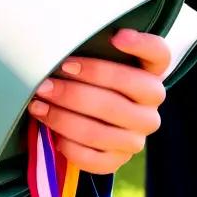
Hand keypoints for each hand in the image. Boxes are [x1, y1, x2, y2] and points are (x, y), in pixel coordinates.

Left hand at [29, 28, 169, 174]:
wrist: (87, 114)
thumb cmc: (85, 76)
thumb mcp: (90, 56)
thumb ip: (85, 47)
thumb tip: (56, 45)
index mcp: (148, 74)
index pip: (158, 55)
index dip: (140, 45)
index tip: (116, 37)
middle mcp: (150, 108)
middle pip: (116, 101)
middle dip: (73, 92)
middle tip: (43, 84)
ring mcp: (137, 137)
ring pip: (100, 133)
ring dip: (62, 119)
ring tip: (38, 104)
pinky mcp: (119, 160)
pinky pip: (94, 159)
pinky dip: (68, 145)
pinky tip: (51, 131)